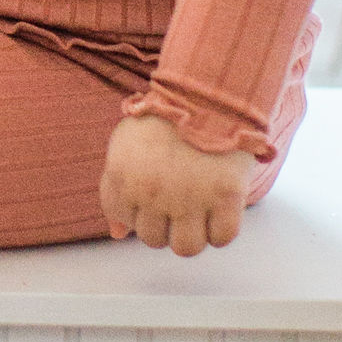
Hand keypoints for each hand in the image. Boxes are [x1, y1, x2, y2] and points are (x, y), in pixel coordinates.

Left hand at [98, 111, 258, 256]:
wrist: (208, 93)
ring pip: (186, 248)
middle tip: (177, 201)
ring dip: (191, 234)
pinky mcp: (226, 197)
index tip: (153, 196)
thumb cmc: (165, 119)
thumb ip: (115, 190)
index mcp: (125, 179)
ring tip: (198, 213)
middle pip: (154, 239)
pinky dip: (221, 230)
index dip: (139, 212)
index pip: (125, 222)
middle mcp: (154, 194)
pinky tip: (219, 210)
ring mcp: (191, 198)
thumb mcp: (124, 146)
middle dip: (164, 224)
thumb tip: (118, 233)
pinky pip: (222, 238)